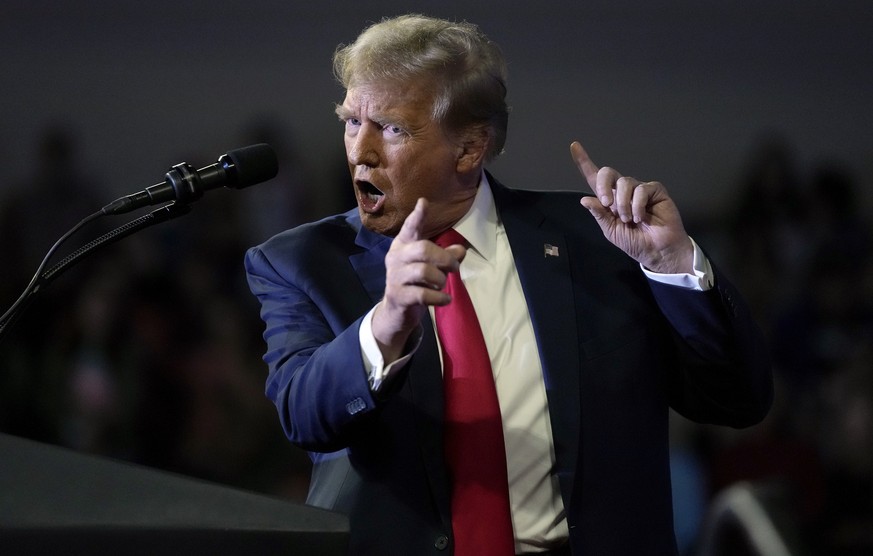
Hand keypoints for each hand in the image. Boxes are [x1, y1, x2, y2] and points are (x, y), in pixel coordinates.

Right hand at [371, 198, 465, 360]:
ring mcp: (394, 277)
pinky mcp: (398, 296)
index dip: (418, 216)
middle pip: (422, 248)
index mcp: (403, 245)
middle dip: (444, 257)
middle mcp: (396, 257)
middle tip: (454, 267)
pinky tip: (446, 299)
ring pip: (423, 271)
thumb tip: (461, 249)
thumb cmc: (415, 283)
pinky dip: (439, 297)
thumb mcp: (431, 267)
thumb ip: (445, 256)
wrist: (395, 312)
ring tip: (443, 285)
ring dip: (441, 278)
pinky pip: (423, 294)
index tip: (424, 202)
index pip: (410, 227)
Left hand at [570, 141, 692, 273]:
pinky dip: (638, 205)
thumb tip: (584, 199)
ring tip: (630, 220)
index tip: (574, 146)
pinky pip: (641, 189)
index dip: (584, 162)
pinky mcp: (655, 190)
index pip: (594, 178)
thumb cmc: (635, 242)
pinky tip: (641, 217)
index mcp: (609, 200)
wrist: (656, 251)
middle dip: (604, 185)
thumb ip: (599, 214)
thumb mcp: (611, 230)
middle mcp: (623, 191)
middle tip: (607, 204)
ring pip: (625, 183)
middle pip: (608, 173)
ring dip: (624, 204)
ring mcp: (639, 189)